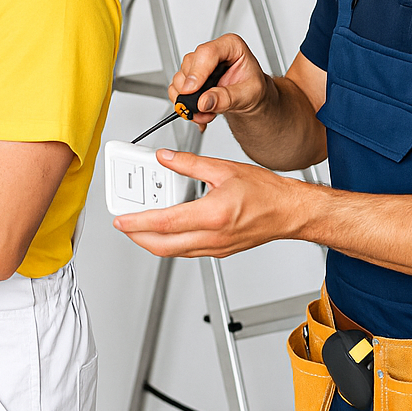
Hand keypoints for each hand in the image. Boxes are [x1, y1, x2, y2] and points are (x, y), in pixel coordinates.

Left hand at [113, 148, 318, 257]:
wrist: (289, 212)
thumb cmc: (266, 193)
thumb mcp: (224, 169)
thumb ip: (188, 163)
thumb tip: (165, 158)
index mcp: (213, 215)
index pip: (165, 223)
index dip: (138, 223)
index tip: (121, 220)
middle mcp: (212, 237)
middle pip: (163, 246)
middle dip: (138, 237)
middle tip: (125, 225)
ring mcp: (215, 248)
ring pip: (173, 252)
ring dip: (152, 241)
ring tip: (140, 225)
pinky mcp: (218, 251)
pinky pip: (186, 251)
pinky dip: (170, 242)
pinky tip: (166, 228)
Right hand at [168, 34, 271, 126]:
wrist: (253, 100)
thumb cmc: (255, 90)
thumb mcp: (249, 95)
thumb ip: (227, 98)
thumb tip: (204, 101)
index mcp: (231, 46)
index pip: (207, 53)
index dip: (197, 72)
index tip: (192, 90)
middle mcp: (212, 53)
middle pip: (190, 65)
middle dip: (193, 92)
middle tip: (203, 108)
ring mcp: (200, 66)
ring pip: (180, 79)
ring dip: (188, 101)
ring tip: (206, 112)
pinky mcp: (191, 79)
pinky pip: (177, 90)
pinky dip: (185, 106)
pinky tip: (199, 113)